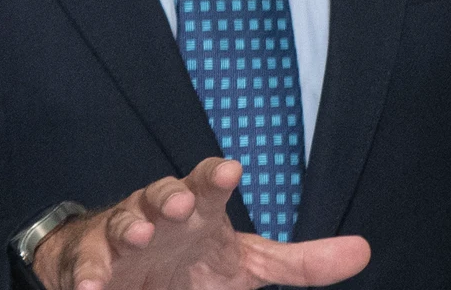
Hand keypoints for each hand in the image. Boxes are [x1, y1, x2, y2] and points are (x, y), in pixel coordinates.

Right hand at [32, 157, 369, 289]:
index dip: (217, 176)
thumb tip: (365, 251)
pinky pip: (85, 270)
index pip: (208, 183)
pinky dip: (87, 278)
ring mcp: (119, 238)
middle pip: (162, 196)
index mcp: (198, 209)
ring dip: (127, 230)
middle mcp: (157, 214)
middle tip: (179, 205)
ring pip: (120, 225)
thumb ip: (299, 264)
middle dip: (169, 197)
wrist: (125, 277)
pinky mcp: (89, 267)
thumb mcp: (247, 266)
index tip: (232, 172)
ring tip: (136, 238)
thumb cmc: (191, 263)